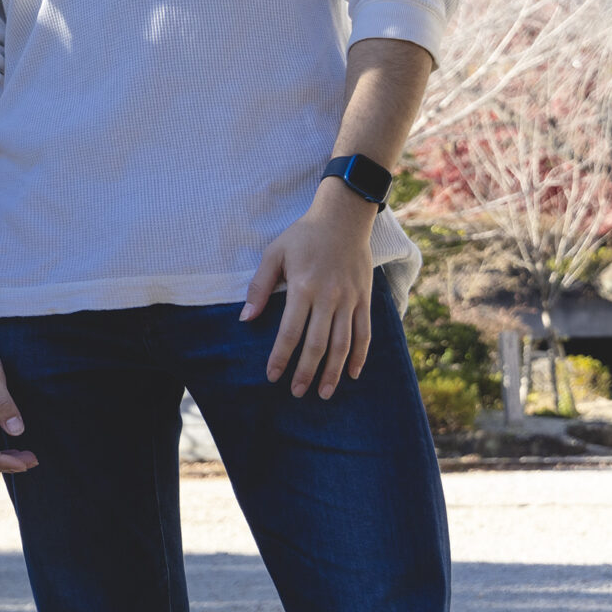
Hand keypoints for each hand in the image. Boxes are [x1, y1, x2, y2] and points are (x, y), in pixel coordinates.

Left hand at [242, 184, 376, 398]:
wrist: (343, 219)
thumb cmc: (303, 236)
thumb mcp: (274, 254)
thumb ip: (260, 287)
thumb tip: (246, 318)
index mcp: (303, 288)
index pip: (290, 332)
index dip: (280, 357)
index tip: (272, 376)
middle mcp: (329, 298)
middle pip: (318, 344)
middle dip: (306, 372)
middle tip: (297, 393)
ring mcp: (350, 300)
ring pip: (343, 344)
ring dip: (333, 371)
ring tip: (324, 393)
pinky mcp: (365, 299)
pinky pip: (364, 333)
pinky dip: (360, 355)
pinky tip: (352, 373)